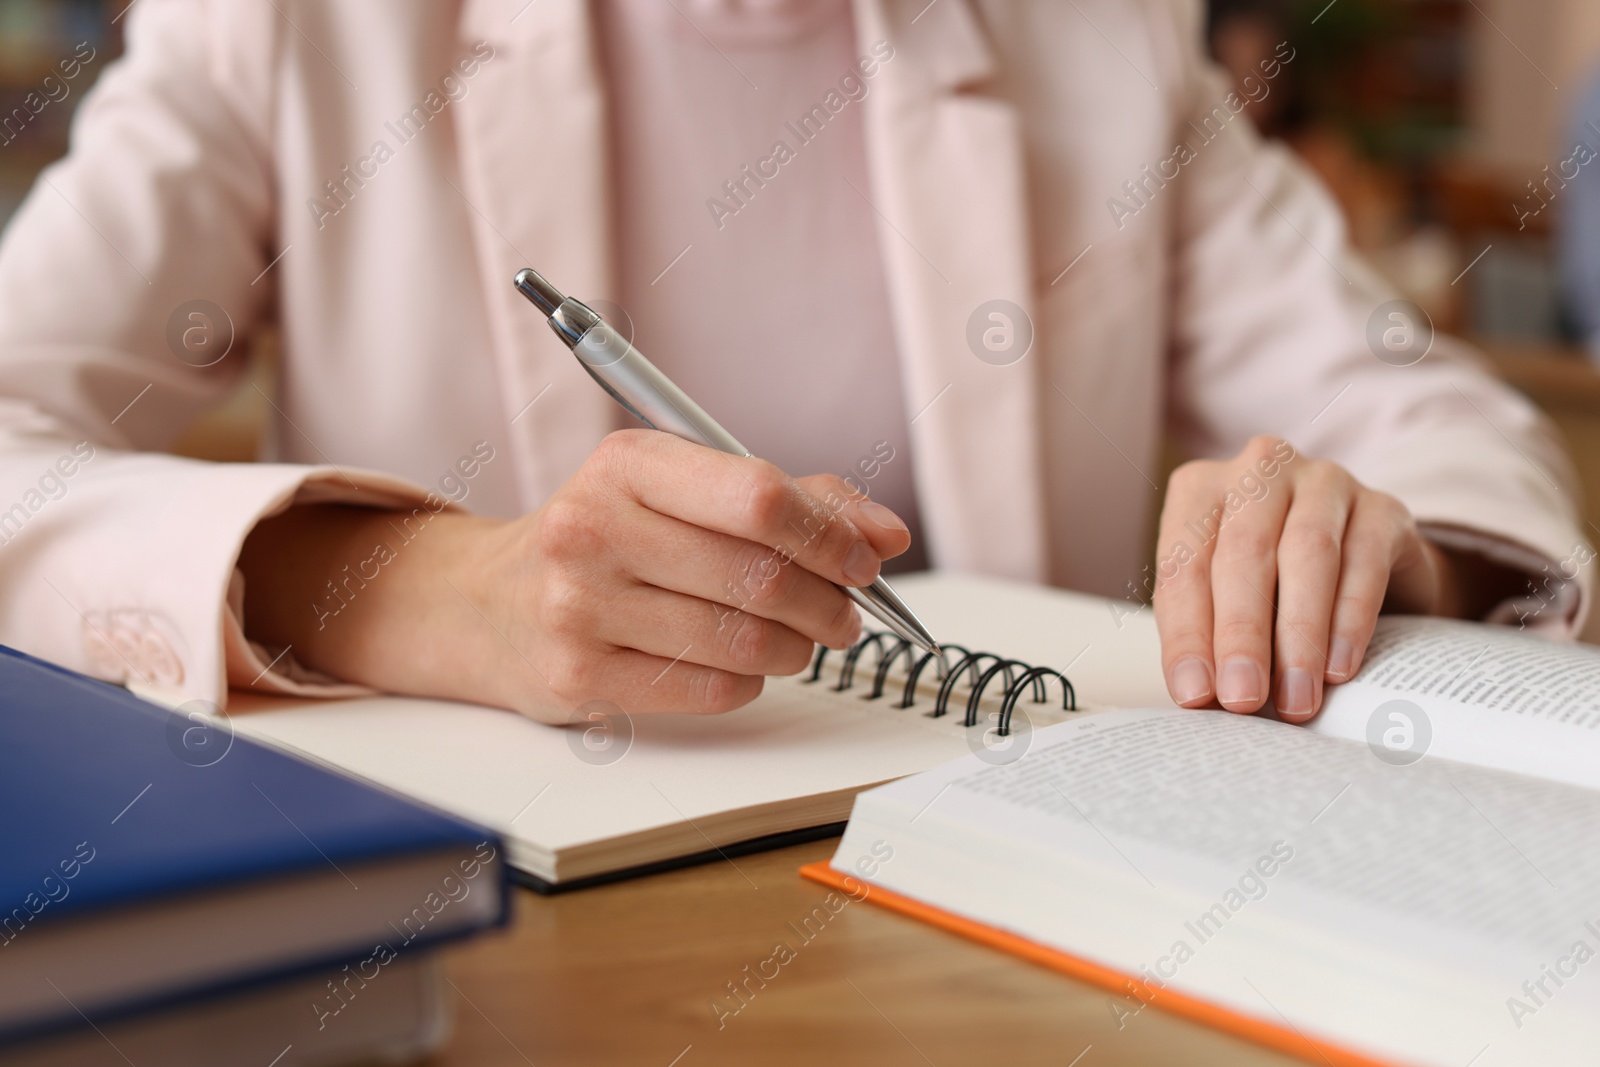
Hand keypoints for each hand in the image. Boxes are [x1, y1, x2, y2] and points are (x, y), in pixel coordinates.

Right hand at [238, 430, 909, 721]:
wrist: (488, 603)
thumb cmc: (608, 539)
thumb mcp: (683, 491)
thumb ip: (793, 500)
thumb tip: (885, 534)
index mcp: (628, 463)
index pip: (759, 497)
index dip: (831, 535)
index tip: (864, 559)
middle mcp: (593, 527)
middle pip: (761, 576)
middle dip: (829, 604)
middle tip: (846, 615)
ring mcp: (579, 605)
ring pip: (742, 641)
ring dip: (795, 648)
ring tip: (798, 641)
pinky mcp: (578, 675)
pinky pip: (710, 688)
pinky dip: (748, 680)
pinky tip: (740, 663)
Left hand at [1152, 436, 1471, 721]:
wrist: (1368, 571)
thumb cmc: (1273, 590)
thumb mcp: (1224, 603)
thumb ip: (1207, 637)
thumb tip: (1199, 696)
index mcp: (1199, 490)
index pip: (1183, 566)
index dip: (1187, 635)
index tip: (1195, 695)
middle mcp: (1259, 470)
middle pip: (1243, 554)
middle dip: (1240, 635)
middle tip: (1243, 698)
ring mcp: (1324, 481)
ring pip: (1307, 554)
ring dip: (1298, 635)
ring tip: (1295, 700)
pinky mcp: (1383, 507)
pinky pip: (1366, 561)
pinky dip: (1351, 620)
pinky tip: (1341, 668)